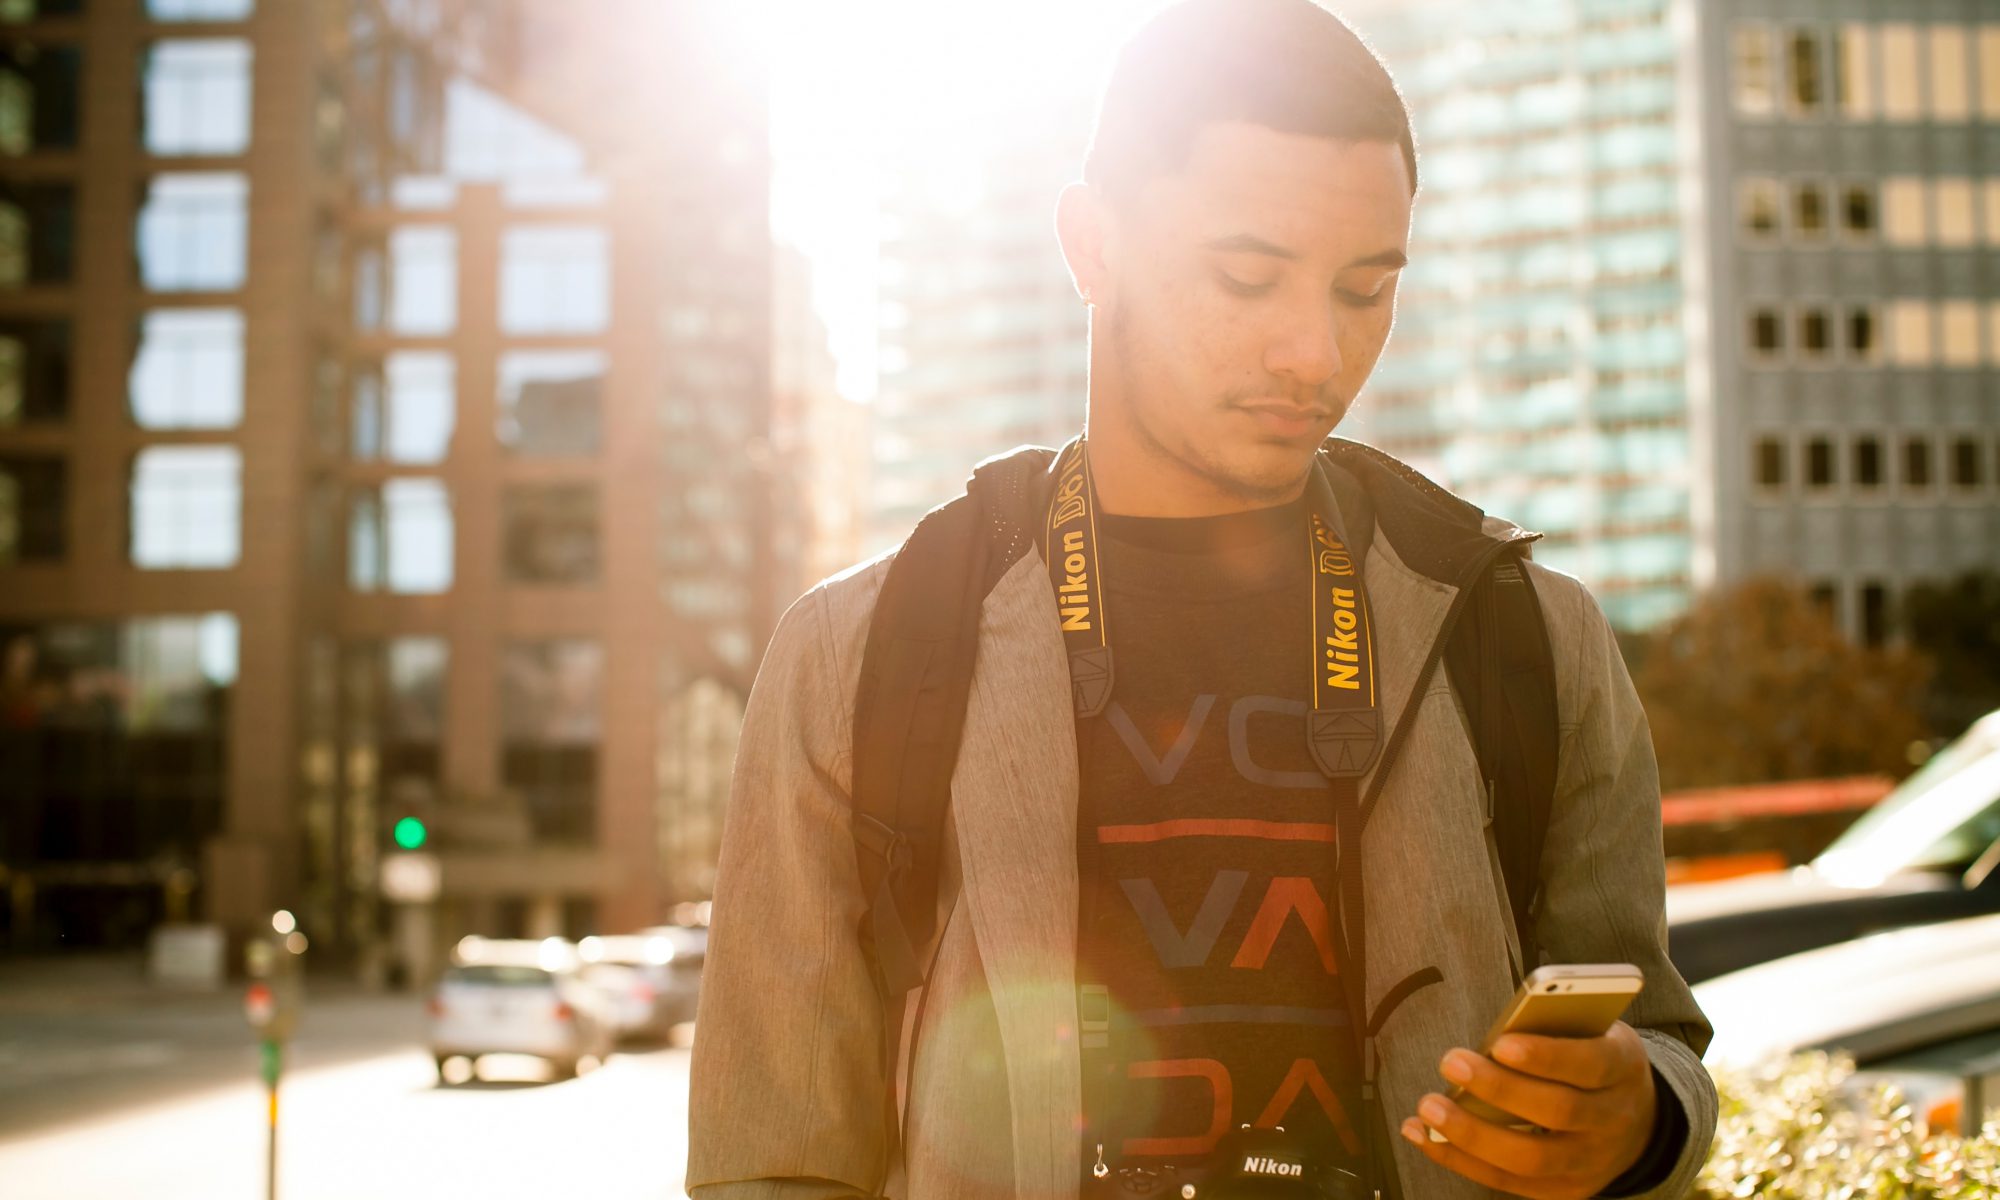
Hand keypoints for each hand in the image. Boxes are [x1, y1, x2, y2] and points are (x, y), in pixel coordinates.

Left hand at [1398, 1020, 1656, 1199]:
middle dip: (1499, 1089)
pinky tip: (1425, 1137)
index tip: (1501, 1043)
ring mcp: (1591, 1163)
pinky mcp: (1565, 1190)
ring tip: (1429, 1109)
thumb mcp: (1587, 1029)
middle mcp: (1613, 1120)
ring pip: (1531, 1159)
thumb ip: (1551, 1027)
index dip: (1546, 1057)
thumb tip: (1492, 1039)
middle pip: (1558, 1112)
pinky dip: (1461, 1160)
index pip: (1590, 1064)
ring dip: (1472, 1135)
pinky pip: (1508, 1183)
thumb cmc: (1592, 1058)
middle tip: (1451, 1062)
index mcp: (1621, 1068)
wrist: (1635, 1118)